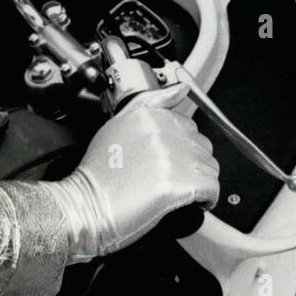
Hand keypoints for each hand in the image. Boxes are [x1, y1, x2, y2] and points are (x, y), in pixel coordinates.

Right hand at [50, 84, 219, 261]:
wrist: (85, 206)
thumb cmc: (98, 174)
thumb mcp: (117, 124)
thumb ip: (153, 102)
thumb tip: (181, 88)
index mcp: (149, 115)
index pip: (189, 127)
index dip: (183, 149)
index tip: (172, 162)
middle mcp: (162, 131)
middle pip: (202, 147)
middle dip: (193, 165)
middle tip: (173, 179)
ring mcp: (171, 157)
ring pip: (210, 168)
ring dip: (200, 182)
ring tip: (178, 191)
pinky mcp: (177, 183)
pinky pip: (211, 189)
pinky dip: (206, 199)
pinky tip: (189, 202)